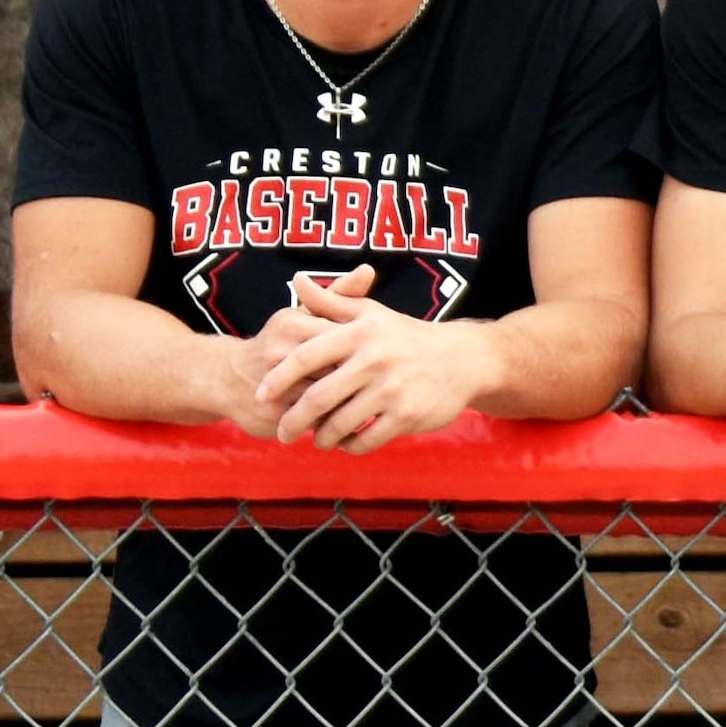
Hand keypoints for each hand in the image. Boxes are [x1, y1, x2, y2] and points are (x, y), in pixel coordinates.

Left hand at [250, 266, 496, 452]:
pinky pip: (367, 439)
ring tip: (316, 440)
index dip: (279, 378)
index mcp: (359, 333)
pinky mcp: (408, 415)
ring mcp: (392, 389)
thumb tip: (296, 280)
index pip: (306, 356)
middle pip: (318, 397)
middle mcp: (374, 360)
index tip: (261, 394)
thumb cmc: (407, 336)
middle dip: (293, 420)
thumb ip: (331, 301)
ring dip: (322, 437)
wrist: (464, 359)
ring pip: (341, 423)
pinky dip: (352, 446)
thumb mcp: (371, 313)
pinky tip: (347, 444)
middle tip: (282, 431)